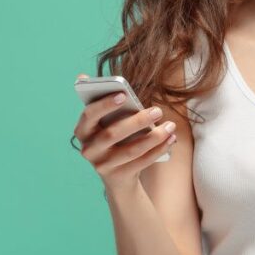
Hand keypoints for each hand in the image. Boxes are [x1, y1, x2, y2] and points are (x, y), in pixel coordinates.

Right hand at [72, 74, 177, 195]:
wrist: (117, 175)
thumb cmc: (114, 137)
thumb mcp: (106, 121)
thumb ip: (102, 101)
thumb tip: (83, 76)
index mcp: (83, 131)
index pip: (89, 116)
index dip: (104, 105)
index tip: (123, 94)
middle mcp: (88, 150)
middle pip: (112, 134)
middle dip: (137, 121)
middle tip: (158, 110)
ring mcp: (102, 166)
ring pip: (130, 150)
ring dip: (153, 137)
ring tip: (171, 125)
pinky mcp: (118, 177)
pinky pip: (141, 163)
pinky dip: (158, 150)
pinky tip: (171, 139)